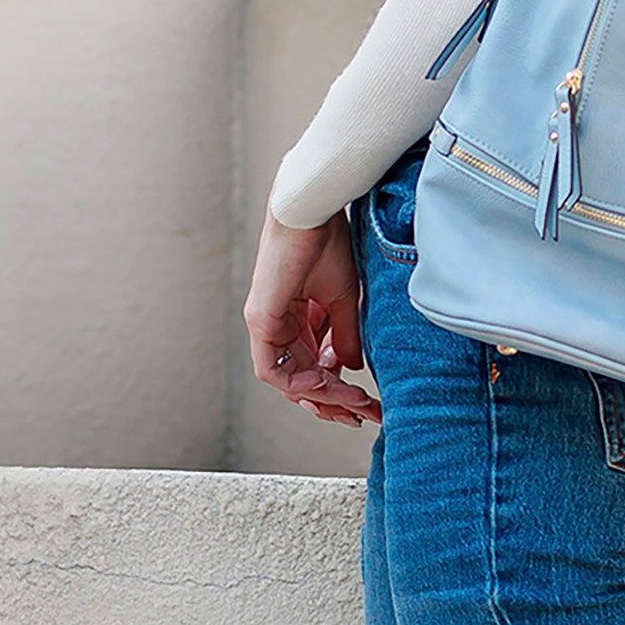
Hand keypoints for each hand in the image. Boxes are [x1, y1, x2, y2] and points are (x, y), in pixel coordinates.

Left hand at [243, 198, 382, 431]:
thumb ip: (343, 335)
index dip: (337, 387)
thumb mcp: (343, 297)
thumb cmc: (327, 241)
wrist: (312, 210)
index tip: (364, 400)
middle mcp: (276, 325)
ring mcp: (265, 324)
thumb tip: (349, 368)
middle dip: (332, 401)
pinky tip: (325, 385)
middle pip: (299, 379)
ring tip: (353, 402)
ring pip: (288, 380)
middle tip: (360, 414)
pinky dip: (297, 382)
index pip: (312, 366)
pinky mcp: (260, 320)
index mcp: (295, 317)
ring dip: (322, 395)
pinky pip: (273, 368)